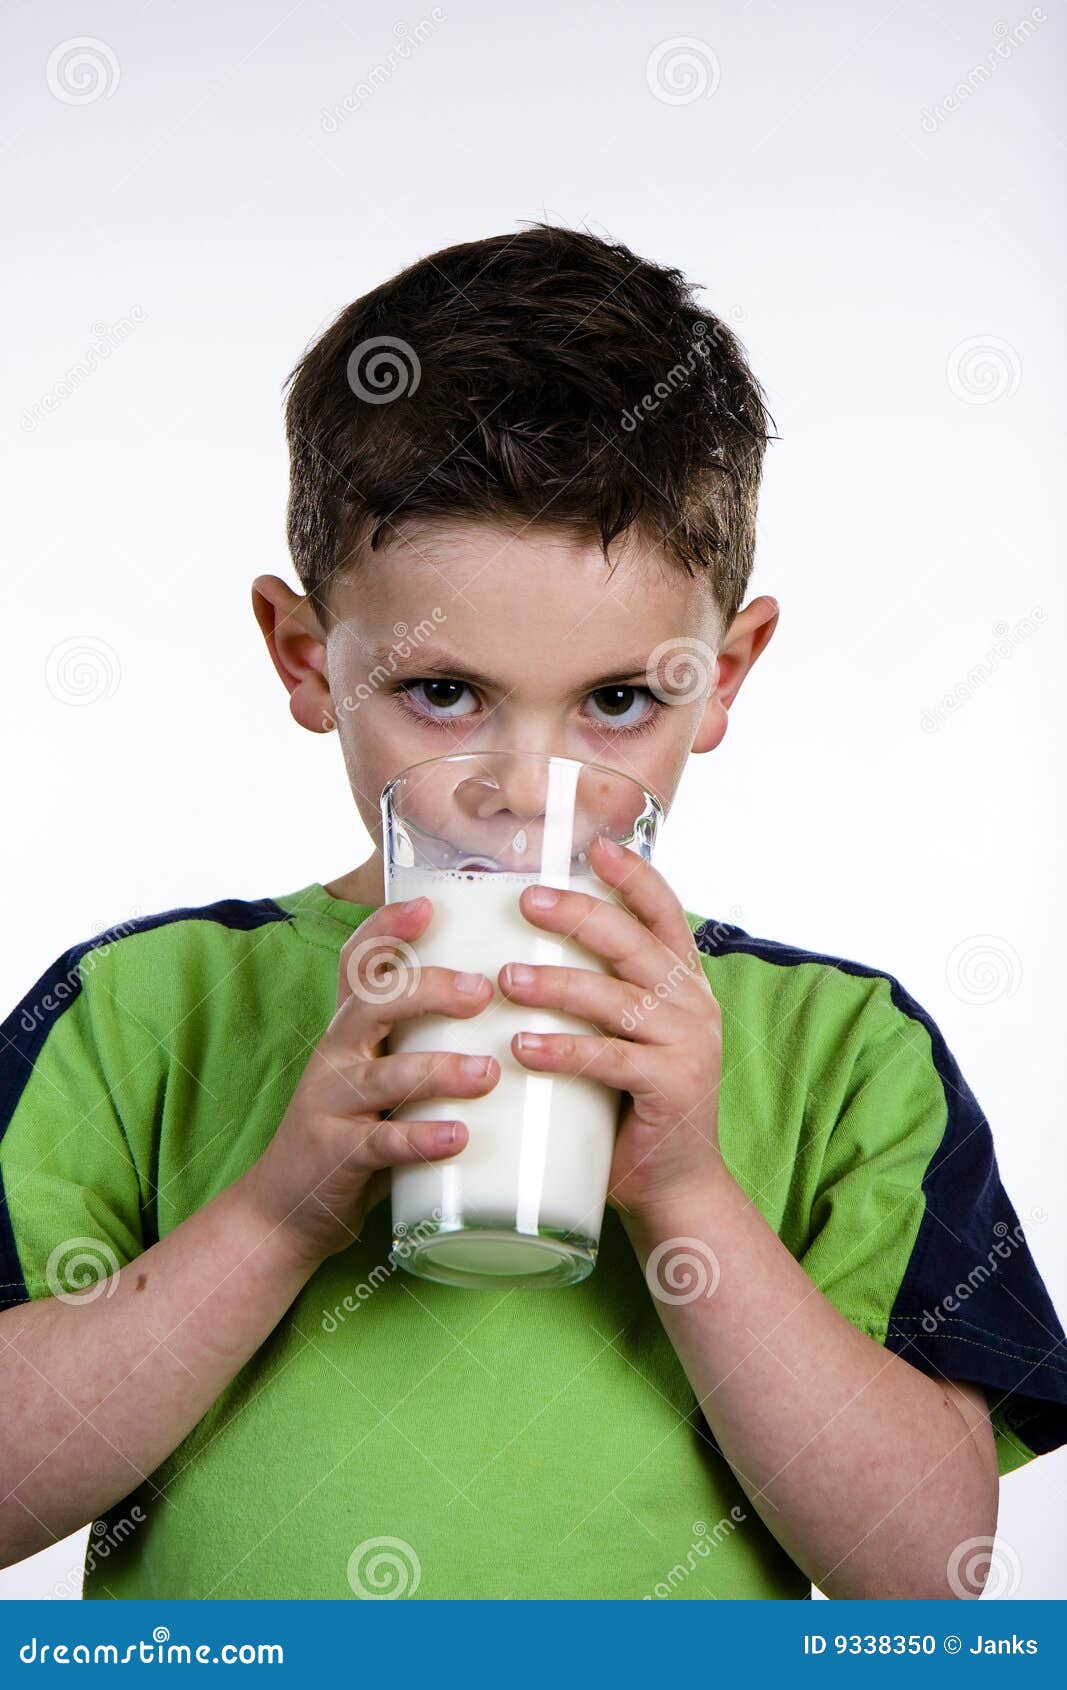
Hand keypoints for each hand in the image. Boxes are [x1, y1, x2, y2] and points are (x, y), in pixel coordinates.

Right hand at [241, 896, 497, 1267]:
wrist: (287, 1208)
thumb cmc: (356, 1128)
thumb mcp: (381, 1072)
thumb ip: (424, 1041)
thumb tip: (515, 1004)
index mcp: (351, 1028)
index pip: (359, 964)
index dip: (386, 929)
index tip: (428, 905)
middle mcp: (336, 1055)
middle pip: (373, 1004)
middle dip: (429, 990)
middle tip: (483, 991)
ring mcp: (331, 1104)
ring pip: (385, 1075)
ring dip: (440, 1070)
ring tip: (488, 1071)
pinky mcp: (336, 1156)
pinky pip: (380, 1144)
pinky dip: (421, 1139)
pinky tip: (458, 1137)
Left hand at [498, 835, 726, 1225]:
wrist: (674, 1186)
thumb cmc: (629, 1105)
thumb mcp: (625, 1037)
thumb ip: (599, 993)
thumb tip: (518, 947)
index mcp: (683, 984)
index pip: (664, 913)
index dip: (634, 876)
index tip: (596, 846)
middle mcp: (693, 1006)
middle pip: (635, 943)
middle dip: (581, 915)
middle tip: (529, 901)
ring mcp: (687, 1046)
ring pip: (617, 998)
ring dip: (558, 983)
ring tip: (505, 978)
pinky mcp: (671, 1089)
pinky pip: (610, 1060)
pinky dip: (564, 1050)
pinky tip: (523, 1047)